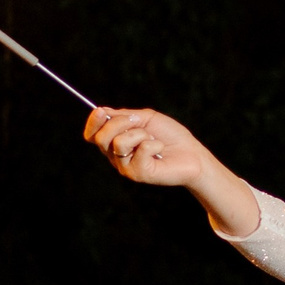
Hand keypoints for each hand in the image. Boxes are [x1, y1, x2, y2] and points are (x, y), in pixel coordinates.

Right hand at [85, 106, 210, 187]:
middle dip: (119, 123)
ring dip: (141, 134)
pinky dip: (154, 144)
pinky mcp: (138, 174)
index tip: (101, 111)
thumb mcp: (146, 119)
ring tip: (154, 140)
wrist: (192, 154)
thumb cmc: (170, 136)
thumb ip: (124, 116)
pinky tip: (160, 150)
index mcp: (115, 142)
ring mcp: (125, 167)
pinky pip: (140, 150)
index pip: (92, 135)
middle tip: (139, 122)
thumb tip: (102, 110)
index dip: (93, 122)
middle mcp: (116, 157)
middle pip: (101, 138)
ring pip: (119, 143)